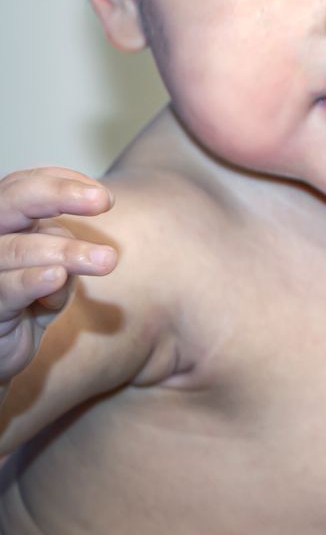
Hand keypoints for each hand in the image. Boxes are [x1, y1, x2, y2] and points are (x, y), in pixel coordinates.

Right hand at [0, 171, 114, 386]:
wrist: (0, 354)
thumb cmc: (28, 301)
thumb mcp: (51, 265)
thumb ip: (61, 243)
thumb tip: (82, 237)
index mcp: (1, 223)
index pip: (21, 185)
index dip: (60, 181)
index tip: (104, 196)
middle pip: (10, 202)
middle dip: (57, 194)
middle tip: (103, 200)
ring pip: (15, 249)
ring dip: (66, 251)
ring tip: (106, 260)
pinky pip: (6, 290)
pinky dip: (32, 281)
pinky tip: (58, 277)